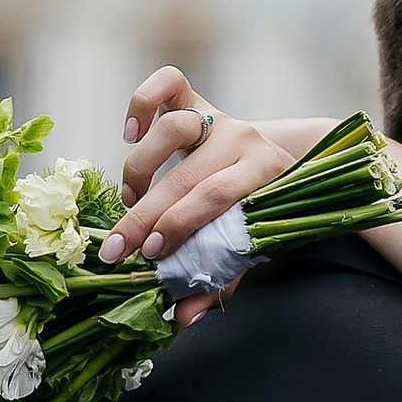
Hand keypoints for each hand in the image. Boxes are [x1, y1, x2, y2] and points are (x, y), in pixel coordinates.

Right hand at [103, 68, 320, 271]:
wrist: (283, 170)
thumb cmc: (260, 217)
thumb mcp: (250, 249)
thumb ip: (219, 279)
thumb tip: (184, 317)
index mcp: (266, 173)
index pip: (217, 197)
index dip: (180, 225)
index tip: (151, 254)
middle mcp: (245, 139)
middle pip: (187, 174)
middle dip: (147, 215)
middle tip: (119, 247)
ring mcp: (220, 116)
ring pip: (174, 127)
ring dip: (142, 169)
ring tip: (131, 200)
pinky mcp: (197, 101)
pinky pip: (168, 84)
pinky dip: (142, 102)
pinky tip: (129, 134)